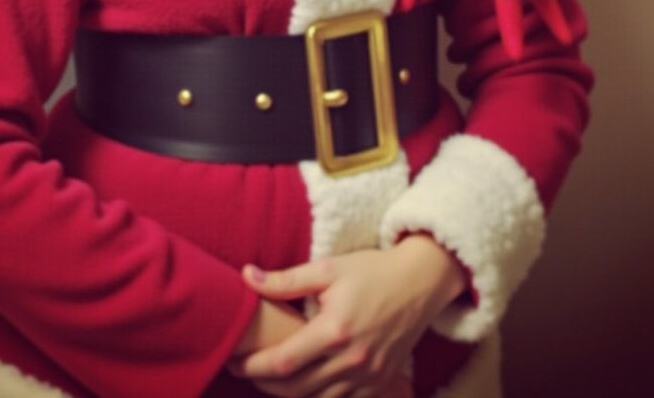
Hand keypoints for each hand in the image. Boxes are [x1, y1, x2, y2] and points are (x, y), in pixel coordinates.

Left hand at [230, 235, 464, 396]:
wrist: (420, 282)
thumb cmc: (371, 270)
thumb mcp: (327, 268)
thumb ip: (285, 279)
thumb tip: (246, 277)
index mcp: (335, 330)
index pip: (283, 362)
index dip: (253, 366)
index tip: (233, 360)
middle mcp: (352, 360)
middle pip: (295, 389)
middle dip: (263, 383)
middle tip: (242, 370)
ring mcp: (368, 377)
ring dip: (287, 394)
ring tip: (266, 378)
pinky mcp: (379, 383)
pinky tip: (301, 386)